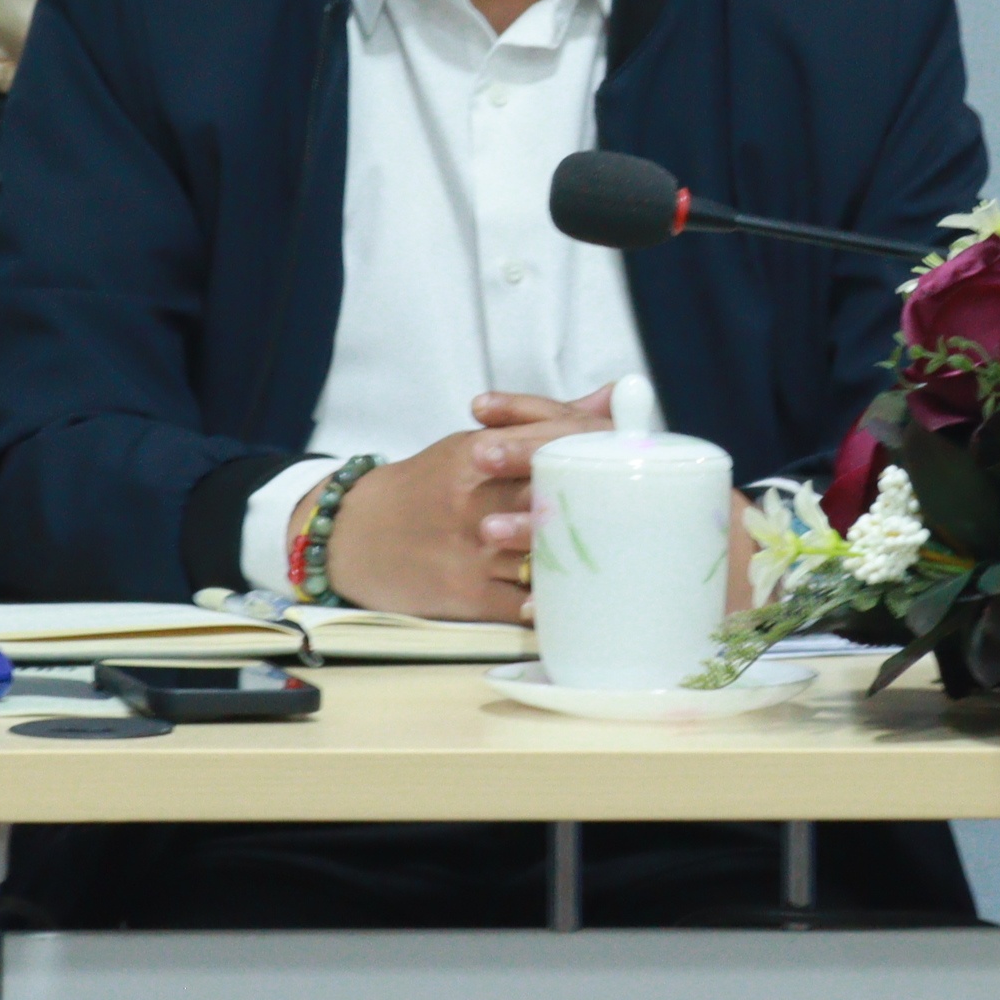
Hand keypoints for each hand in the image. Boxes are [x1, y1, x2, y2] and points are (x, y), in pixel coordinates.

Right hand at [309, 384, 616, 620]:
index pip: (552, 441)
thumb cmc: (425, 487)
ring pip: (543, 551)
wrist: (356, 535)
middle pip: (555, 494)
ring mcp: (470, 547)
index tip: (631, 459)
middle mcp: (474, 497)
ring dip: (584, 556)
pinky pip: (523, 602)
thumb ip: (542, 423)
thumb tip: (616, 397)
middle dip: (602, 502)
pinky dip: (554, 602)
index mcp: (477, 452)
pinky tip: (581, 600)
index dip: (597, 448)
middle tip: (643, 511)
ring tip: (622, 557)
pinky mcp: (465, 593)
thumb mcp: (473, 444)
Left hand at [495, 395, 765, 610]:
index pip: (580, 422)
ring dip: (535, 529)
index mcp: (641, 455)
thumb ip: (621, 439)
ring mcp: (654, 536)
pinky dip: (565, 600)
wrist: (755, 579)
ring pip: (586, 524)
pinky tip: (531, 607)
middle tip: (476, 456)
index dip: (530, 411)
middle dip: (527, 456)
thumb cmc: (687, 520)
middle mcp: (650, 483)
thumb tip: (615, 388)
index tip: (479, 407)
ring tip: (489, 534)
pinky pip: (603, 594)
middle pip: (584, 460)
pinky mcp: (656, 588)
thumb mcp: (653, 473)